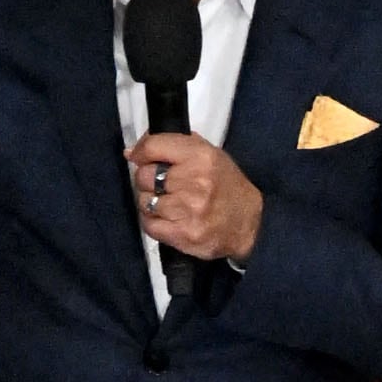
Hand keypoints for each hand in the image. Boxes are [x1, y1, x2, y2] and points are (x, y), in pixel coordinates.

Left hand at [129, 132, 262, 263]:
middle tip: (162, 185)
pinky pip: (149, 225)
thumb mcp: (209, 154)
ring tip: (169, 203)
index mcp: (201, 156)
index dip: (141, 151)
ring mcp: (188, 210)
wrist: (250, 224)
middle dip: (148, 179)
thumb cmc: (226, 185)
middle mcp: (194, 182)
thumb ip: (173, 146)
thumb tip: (131, 152)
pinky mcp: (183, 235)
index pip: (154, 146)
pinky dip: (154, 222)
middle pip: (144, 176)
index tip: (138, 157)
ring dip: (151, 202)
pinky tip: (169, 219)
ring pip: (144, 201)